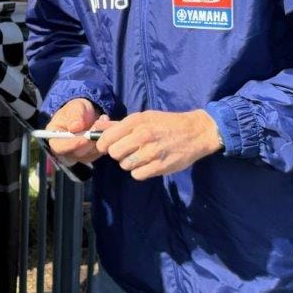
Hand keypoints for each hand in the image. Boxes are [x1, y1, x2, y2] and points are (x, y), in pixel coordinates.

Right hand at [44, 98, 108, 163]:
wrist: (87, 114)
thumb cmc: (77, 109)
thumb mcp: (76, 107)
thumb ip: (75, 115)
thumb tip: (75, 127)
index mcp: (54, 136)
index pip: (59, 147)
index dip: (71, 144)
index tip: (84, 138)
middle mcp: (64, 149)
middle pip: (76, 153)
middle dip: (89, 141)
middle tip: (98, 125)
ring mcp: (77, 155)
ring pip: (89, 154)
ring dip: (98, 139)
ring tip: (102, 121)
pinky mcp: (89, 156)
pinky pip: (98, 153)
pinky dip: (103, 141)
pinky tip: (103, 128)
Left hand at [95, 109, 221, 180]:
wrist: (195, 132)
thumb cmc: (166, 123)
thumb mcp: (143, 117)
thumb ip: (119, 124)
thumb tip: (97, 127)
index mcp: (136, 122)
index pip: (108, 138)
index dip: (103, 144)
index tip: (106, 146)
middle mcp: (142, 136)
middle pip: (114, 153)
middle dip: (117, 153)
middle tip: (126, 151)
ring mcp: (152, 152)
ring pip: (125, 165)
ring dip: (129, 163)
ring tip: (139, 156)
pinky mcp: (160, 166)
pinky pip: (137, 175)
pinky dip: (139, 172)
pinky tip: (146, 164)